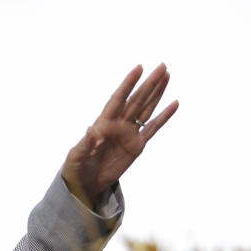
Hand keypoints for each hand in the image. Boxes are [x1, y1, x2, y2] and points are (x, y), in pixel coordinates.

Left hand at [62, 64, 178, 205]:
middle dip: (149, 83)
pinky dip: (164, 117)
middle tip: (162, 66)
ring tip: (167, 76)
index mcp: (103, 123)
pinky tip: (174, 104)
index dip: (128, 84)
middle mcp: (118, 125)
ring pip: (146, 109)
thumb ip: (85, 145)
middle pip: (136, 100)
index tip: (138, 68)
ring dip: (157, 93)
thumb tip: (91, 131)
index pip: (118, 99)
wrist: (84, 184)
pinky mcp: (137, 146)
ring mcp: (128, 134)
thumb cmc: (76, 168)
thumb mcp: (76, 157)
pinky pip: (153, 129)